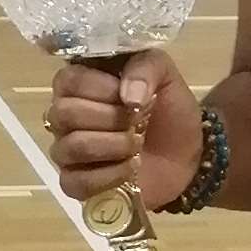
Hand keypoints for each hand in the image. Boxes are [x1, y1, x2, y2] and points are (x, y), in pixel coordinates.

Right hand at [49, 49, 200, 213]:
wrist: (185, 155)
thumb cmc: (167, 111)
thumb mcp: (166, 76)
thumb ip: (147, 67)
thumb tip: (129, 96)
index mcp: (79, 85)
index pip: (69, 81)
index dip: (103, 89)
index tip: (132, 97)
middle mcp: (65, 117)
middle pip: (65, 113)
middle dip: (110, 118)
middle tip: (137, 122)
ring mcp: (66, 152)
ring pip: (71, 147)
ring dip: (113, 145)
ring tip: (136, 144)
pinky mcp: (74, 184)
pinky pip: (76, 182)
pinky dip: (109, 176)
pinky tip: (129, 168)